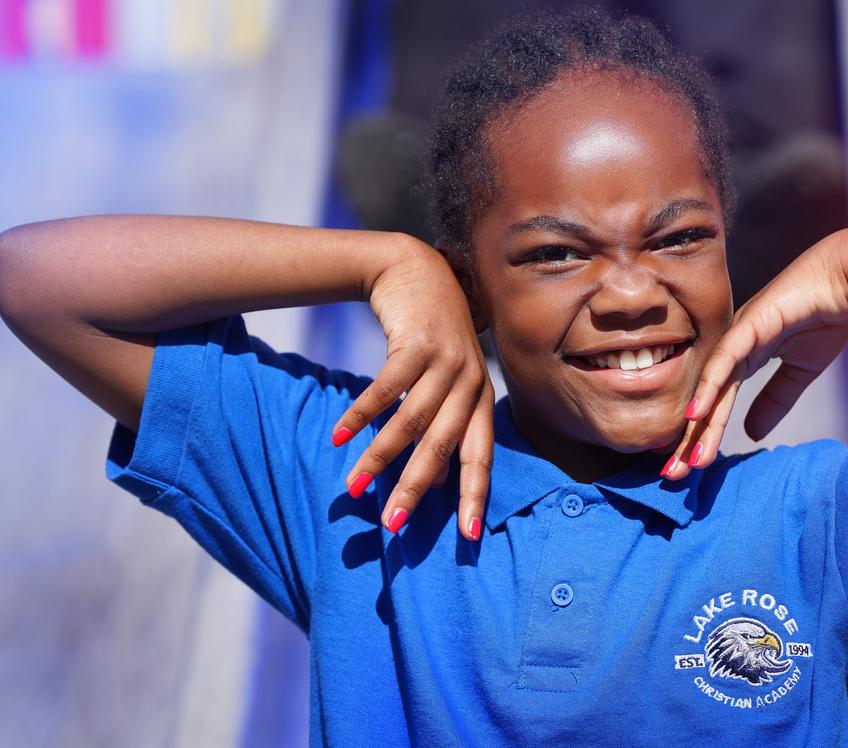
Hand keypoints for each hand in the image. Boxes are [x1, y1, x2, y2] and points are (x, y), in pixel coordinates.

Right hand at [330, 234, 492, 539]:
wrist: (416, 270)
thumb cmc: (430, 336)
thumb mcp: (448, 377)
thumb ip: (445, 421)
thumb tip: (434, 480)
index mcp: (480, 397)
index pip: (481, 455)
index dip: (475, 496)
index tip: (468, 538)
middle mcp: (471, 381)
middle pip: (443, 446)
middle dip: (416, 488)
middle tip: (391, 525)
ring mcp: (446, 360)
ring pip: (411, 421)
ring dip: (379, 458)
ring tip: (352, 488)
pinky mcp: (416, 342)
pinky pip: (385, 388)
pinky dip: (361, 415)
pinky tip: (340, 438)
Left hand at [663, 233, 847, 478]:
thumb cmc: (826, 315)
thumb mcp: (800, 371)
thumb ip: (775, 400)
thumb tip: (750, 433)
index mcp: (743, 358)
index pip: (716, 405)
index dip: (702, 436)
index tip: (687, 468)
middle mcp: (732, 349)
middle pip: (705, 401)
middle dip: (688, 440)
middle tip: (671, 476)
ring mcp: (738, 336)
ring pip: (711, 388)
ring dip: (697, 426)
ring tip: (684, 460)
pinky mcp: (751, 325)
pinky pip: (725, 360)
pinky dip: (708, 387)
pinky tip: (694, 413)